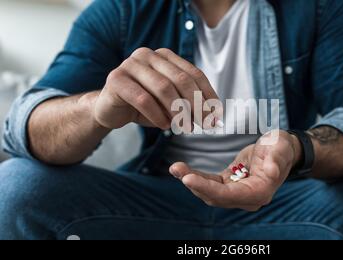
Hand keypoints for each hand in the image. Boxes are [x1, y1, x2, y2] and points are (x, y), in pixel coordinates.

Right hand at [93, 48, 218, 129]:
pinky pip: (143, 99)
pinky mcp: (116, 79)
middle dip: (197, 104)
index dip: (208, 95)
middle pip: (181, 79)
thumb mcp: (170, 103)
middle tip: (205, 125)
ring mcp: (130, 64)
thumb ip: (189, 103)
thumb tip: (215, 116)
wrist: (110, 109)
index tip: (216, 116)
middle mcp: (148, 55)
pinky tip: (164, 126)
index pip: (194, 74)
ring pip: (163, 88)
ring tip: (185, 127)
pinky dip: (157, 115)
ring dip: (178, 111)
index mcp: (165, 56)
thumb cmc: (144, 105)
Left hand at [169, 130, 301, 210]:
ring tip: (175, 167)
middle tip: (176, 169)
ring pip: (210, 192)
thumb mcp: (280, 148)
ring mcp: (238, 193)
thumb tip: (271, 172)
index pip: (230, 195)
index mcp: (260, 192)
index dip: (208, 189)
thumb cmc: (281, 147)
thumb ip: (276, 160)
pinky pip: (210, 184)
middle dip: (195, 184)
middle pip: (216, 197)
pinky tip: (182, 168)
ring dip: (191, 180)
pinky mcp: (230, 185)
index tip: (189, 178)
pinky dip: (196, 176)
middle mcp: (247, 198)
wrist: (281, 148)